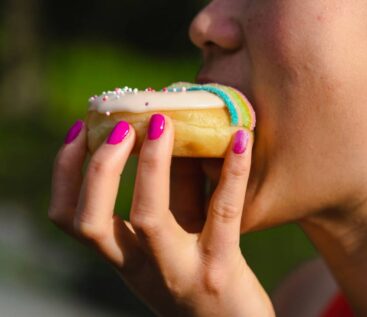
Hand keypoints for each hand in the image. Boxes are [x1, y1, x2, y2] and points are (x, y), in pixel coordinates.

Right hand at [49, 117, 274, 316]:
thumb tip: (168, 133)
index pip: (71, 219)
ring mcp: (179, 271)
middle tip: (121, 126)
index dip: (64, 174)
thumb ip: (170, 193)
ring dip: (150, 165)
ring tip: (163, 123)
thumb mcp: (173, 240)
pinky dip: (232, 171)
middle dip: (100, 168)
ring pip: (148, 218)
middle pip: (93, 221)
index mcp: (124, 256)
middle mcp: (141, 267)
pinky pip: (222, 213)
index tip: (78, 132)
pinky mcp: (220, 269)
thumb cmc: (200, 276)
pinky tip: (243, 138)